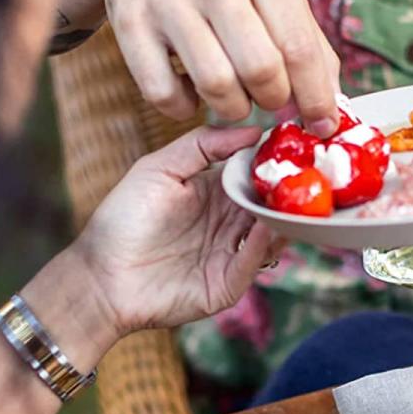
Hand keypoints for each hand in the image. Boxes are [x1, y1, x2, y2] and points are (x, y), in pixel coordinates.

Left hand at [70, 126, 280, 338]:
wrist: (98, 277)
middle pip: (270, 202)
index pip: (256, 173)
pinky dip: (263, 244)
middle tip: (314, 169)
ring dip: (284, 216)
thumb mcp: (159, 168)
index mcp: (216, 192)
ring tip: (296, 197)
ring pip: (271, 232)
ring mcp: (231, 253)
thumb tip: (252, 130)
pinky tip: (267, 226)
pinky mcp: (228, 283)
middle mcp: (230, 221)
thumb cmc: (122, 219)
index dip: (277, 159)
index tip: (299, 141)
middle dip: (290, 188)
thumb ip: (202, 144)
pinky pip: (253, 262)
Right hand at [88, 0, 340, 132]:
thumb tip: (330, 100)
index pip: (299, 46)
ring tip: (235, 97)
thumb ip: (305, 38)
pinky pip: (163, 93)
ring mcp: (167, 0)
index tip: (323, 124)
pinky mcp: (130, 24)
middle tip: (270, 98)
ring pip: (215, 84)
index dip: (315, 96)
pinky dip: (184, 107)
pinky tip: (192, 91)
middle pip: (260, 68)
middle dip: (274, 99)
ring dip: (233, 107)